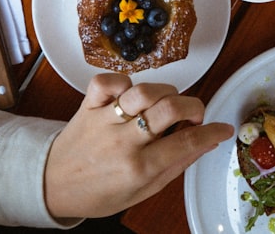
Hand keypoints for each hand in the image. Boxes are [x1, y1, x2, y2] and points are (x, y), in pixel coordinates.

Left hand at [43, 73, 233, 218]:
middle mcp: (122, 142)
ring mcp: (104, 120)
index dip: (212, 132)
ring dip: (164, 92)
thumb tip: (205, 144)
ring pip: (144, 91)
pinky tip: (130, 93)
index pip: (186, 143)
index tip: (222, 128)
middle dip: (193, 107)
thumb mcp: (142, 191)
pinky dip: (122, 80)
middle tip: (193, 115)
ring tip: (165, 103)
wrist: (52, 185)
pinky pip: (106, 81)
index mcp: (139, 168)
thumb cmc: (98, 192)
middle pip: (169, 109)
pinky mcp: (88, 104)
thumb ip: (175, 166)